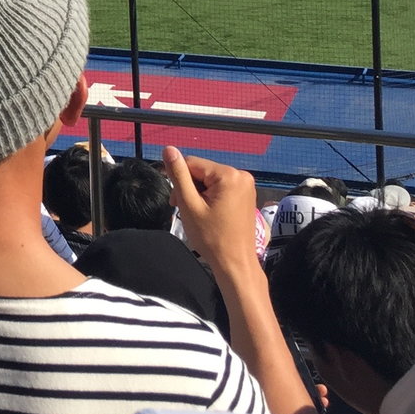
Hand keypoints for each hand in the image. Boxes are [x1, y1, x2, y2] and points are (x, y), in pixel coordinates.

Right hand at [161, 146, 262, 279]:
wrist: (235, 264)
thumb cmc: (211, 238)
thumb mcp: (190, 205)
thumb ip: (178, 175)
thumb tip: (168, 149)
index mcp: (228, 175)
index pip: (192, 164)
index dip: (180, 182)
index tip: (177, 203)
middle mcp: (241, 175)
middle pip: (202, 172)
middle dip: (191, 189)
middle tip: (188, 211)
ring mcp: (246, 185)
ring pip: (210, 180)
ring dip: (200, 194)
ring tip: (199, 215)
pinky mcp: (246, 195)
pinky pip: (221, 188)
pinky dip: (211, 198)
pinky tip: (210, 214)